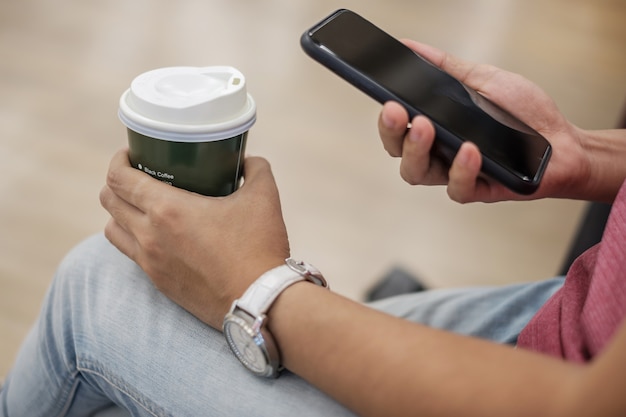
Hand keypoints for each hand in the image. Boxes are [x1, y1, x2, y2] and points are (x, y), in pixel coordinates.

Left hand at [99, 149, 289, 327]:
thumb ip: (255, 169)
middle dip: (116, 183)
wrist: (259, 301)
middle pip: (108, 201)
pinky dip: (135, 239)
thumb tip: (248, 161)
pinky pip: (131, 255)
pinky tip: (159, 235)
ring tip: (142, 206)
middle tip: (138, 176)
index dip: (118, 160)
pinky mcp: (159, 283)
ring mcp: (151, 263)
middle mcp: (149, 236)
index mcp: (167, 210)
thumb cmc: (258, 248)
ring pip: (112, 231)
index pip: (118, 179)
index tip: (131, 154)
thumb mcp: (263, 197)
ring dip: (120, 213)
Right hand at [378, 40, 590, 202]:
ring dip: (416, 151)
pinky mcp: (477, 189)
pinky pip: (457, 187)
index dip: (387, 118)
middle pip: (398, 151)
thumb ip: (444, 67)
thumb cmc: (522, 112)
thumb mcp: (482, 80)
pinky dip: (461, 169)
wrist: (561, 139)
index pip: (397, 126)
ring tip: (427, 127)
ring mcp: (454, 172)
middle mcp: (437, 151)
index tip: (387, 99)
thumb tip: (410, 46)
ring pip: (417, 173)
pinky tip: (470, 149)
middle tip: (398, 112)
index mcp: (434, 126)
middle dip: (393, 132)